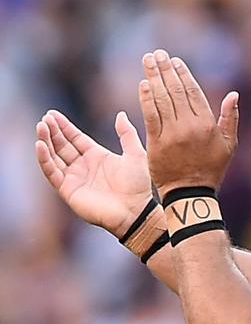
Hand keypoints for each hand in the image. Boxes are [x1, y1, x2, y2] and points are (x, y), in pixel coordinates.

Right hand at [35, 110, 152, 237]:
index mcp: (97, 156)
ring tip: (41, 127)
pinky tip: (40, 145)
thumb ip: (127, 134)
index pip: (76, 138)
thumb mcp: (135, 154)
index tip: (52, 114)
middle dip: (52, 132)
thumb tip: (120, 114)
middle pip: (62, 145)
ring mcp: (75, 178)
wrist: (134, 210)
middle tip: (45, 118)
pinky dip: (44, 159)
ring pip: (54, 157)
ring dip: (46, 142)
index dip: (64, 126)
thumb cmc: (138, 185)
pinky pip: (52, 172)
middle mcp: (84, 166)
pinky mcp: (68, 190)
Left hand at [138, 49, 238, 197]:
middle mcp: (189, 126)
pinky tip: (143, 84)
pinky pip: (150, 116)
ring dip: (153, 78)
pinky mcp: (156, 143)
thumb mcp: (229, 145)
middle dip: (165, 70)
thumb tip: (233, 94)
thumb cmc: (212, 169)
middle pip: (175, 91)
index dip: (183, 74)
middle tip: (157, 54)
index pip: (193, 92)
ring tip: (148, 61)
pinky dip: (145, 99)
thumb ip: (230, 118)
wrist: (190, 194)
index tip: (175, 61)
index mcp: (207, 124)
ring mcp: (172, 134)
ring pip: (161, 99)